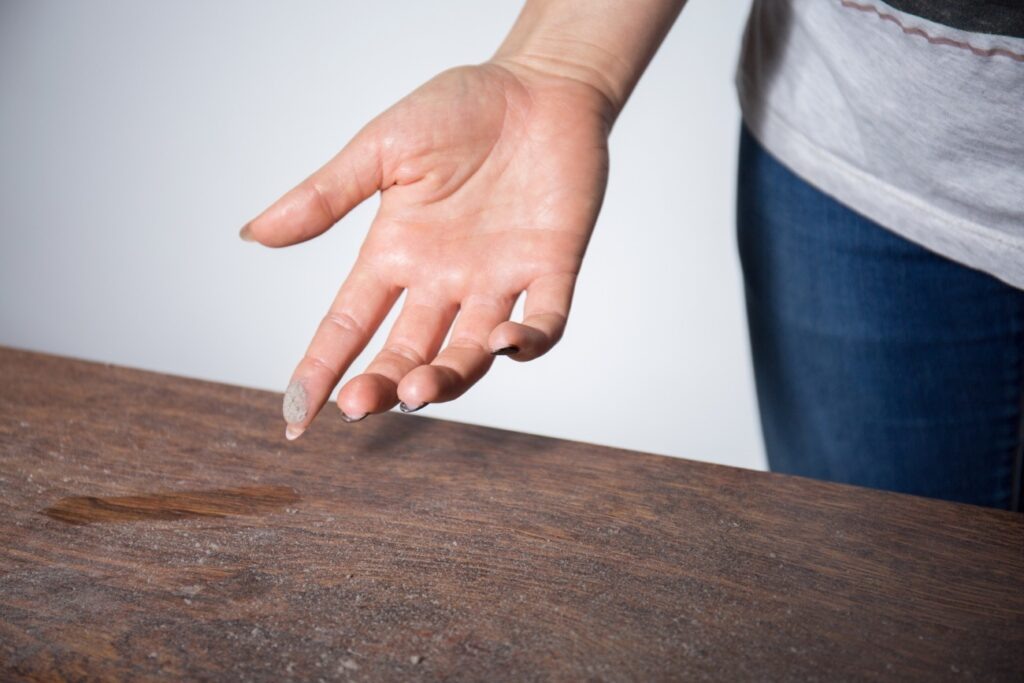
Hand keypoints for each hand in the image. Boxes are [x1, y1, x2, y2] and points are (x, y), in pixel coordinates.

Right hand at [242, 61, 612, 438]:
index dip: (319, 370)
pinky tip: (505, 342)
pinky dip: (529, 342)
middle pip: (404, 352)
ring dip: (445, 378)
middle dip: (381, 385)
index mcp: (396, 253)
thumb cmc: (461, 107)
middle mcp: (443, 279)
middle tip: (360, 404)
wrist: (539, 83)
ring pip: (468, 352)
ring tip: (418, 390)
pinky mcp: (551, 268)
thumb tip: (252, 233)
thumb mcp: (383, 148)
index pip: (347, 325)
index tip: (295, 417)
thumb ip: (326, 195)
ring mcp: (498, 279)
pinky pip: (545, 322)